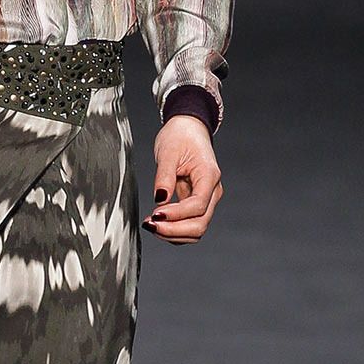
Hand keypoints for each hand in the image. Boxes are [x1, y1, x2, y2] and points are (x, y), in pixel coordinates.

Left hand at [143, 115, 222, 244]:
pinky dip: (175, 230)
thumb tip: (159, 200)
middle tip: (150, 225)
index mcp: (209, 176)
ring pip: (196, 229)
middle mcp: (213, 191)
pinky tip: (158, 224)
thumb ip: (164, 177)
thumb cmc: (180, 136)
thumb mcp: (168, 152)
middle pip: (200, 223)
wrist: (188, 129)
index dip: (177, 215)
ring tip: (151, 225)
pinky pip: (190, 224)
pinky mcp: (197, 203)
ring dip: (174, 233)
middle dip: (174, 230)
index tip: (155, 215)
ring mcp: (207, 199)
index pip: (198, 205)